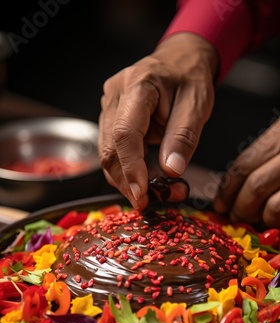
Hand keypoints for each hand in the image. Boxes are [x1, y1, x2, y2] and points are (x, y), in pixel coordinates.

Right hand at [98, 33, 217, 209]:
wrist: (180, 60)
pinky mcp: (110, 118)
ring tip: (158, 192)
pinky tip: (149, 180)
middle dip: (128, 182)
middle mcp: (115, 95)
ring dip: (128, 180)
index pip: (125, 133)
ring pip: (108, 155)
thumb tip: (172, 170)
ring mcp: (108, 106)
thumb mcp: (197, 104)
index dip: (131, 167)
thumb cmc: (190, 78)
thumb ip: (183, 137)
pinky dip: (129, 171)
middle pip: (110, 149)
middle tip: (152, 201)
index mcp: (138, 85)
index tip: (142, 194)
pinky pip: (114, 152)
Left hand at [213, 117, 279, 227]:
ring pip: (273, 206)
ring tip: (259, 221)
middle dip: (240, 208)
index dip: (227, 190)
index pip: (244, 165)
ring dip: (261, 218)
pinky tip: (275, 220)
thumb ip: (265, 155)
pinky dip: (276, 221)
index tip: (220, 204)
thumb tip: (234, 189)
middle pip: (255, 185)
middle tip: (236, 217)